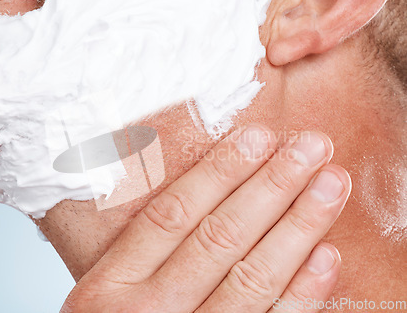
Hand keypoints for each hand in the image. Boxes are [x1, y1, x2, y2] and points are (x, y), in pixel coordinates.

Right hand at [61, 124, 350, 312]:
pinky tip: (326, 253)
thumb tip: (200, 180)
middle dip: (271, 186)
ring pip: (252, 277)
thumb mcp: (102, 287)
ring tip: (330, 185)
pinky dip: (302, 291)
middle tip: (310, 148)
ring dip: (298, 226)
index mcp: (110, 283)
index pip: (172, 214)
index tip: (258, 137)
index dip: (219, 172)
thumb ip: (138, 246)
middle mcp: (149, 310)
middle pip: (219, 237)